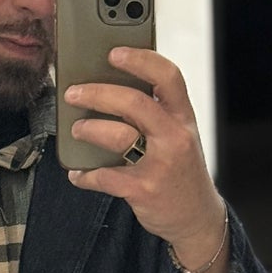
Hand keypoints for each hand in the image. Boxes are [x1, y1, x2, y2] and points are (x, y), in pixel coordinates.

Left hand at [64, 49, 226, 271]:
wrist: (197, 219)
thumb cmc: (182, 172)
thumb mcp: (180, 137)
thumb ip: (156, 114)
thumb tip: (108, 88)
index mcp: (183, 118)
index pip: (168, 77)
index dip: (140, 60)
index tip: (114, 53)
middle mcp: (175, 138)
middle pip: (133, 102)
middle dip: (97, 93)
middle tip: (74, 93)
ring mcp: (161, 165)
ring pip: (117, 135)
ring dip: (88, 129)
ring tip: (77, 130)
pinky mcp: (144, 190)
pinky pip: (105, 176)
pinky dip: (85, 175)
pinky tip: (78, 173)